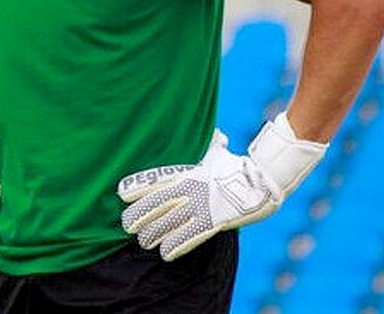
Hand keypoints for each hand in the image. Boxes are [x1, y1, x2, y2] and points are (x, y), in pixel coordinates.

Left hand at [116, 112, 327, 260]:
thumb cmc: (235, 164)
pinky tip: (165, 253)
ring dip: (153, 234)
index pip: (157, 179)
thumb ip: (205, 143)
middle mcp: (191, 190)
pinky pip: (190, 237)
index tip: (120, 192)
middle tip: (126, 225)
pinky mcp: (214, 223)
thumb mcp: (215, 150)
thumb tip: (208, 131)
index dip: (137, 186)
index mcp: (188, 172)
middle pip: (157, 205)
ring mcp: (202, 207)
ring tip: (143, 242)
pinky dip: (176, 246)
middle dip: (139, 215)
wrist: (263, 180)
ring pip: (170, 224)